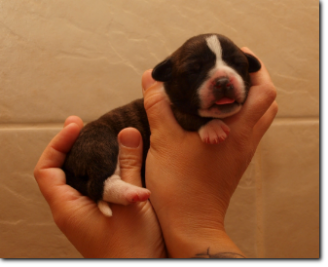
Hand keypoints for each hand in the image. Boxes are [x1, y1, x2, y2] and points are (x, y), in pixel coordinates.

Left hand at [34, 116, 165, 257]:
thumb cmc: (133, 250)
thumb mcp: (132, 204)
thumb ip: (129, 166)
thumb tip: (126, 133)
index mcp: (68, 209)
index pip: (46, 169)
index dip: (58, 143)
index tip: (76, 125)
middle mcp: (71, 211)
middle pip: (60, 170)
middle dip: (72, 145)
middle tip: (88, 126)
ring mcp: (84, 214)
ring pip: (78, 178)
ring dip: (88, 157)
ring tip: (103, 139)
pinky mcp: (98, 215)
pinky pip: (93, 187)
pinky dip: (100, 170)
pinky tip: (116, 163)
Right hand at [142, 47, 277, 257]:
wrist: (189, 223)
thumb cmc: (179, 185)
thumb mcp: (164, 140)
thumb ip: (158, 105)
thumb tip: (151, 78)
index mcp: (236, 131)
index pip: (263, 91)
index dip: (254, 69)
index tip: (235, 56)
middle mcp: (246, 140)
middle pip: (267, 102)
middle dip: (253, 82)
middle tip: (227, 72)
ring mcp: (243, 152)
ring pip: (259, 118)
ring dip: (247, 99)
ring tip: (221, 90)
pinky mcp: (235, 162)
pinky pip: (247, 131)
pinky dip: (239, 116)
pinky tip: (213, 116)